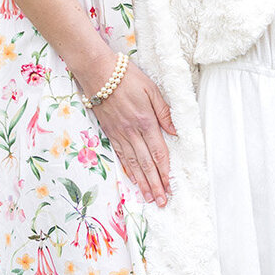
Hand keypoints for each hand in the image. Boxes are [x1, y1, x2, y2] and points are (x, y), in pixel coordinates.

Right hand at [91, 59, 176, 205]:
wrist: (99, 73)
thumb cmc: (127, 77)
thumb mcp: (151, 89)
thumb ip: (164, 111)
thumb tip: (175, 131)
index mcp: (146, 121)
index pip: (159, 152)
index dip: (165, 171)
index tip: (171, 187)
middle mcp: (133, 132)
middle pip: (146, 163)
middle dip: (155, 184)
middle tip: (162, 202)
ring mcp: (119, 134)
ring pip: (133, 164)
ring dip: (142, 183)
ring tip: (149, 198)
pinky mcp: (109, 133)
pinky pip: (120, 156)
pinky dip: (127, 170)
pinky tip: (132, 180)